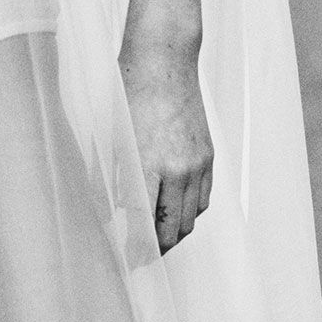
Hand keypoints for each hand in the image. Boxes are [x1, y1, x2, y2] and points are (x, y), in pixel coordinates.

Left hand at [120, 31, 212, 254]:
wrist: (164, 61)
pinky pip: (204, 198)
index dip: (139, 249)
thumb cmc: (129, 95)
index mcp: (150, 167)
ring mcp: (198, 163)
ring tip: (157, 236)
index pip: (147, 226)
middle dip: (158, 248)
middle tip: (142, 255)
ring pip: (193, 217)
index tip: (130, 260)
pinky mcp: (208, 155)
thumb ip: (113, 181)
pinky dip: (190, 211)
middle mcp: (179, 170)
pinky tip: (175, 211)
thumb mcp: (112, 141)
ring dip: (176, 232)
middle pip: (175, 230)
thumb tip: (114, 214)